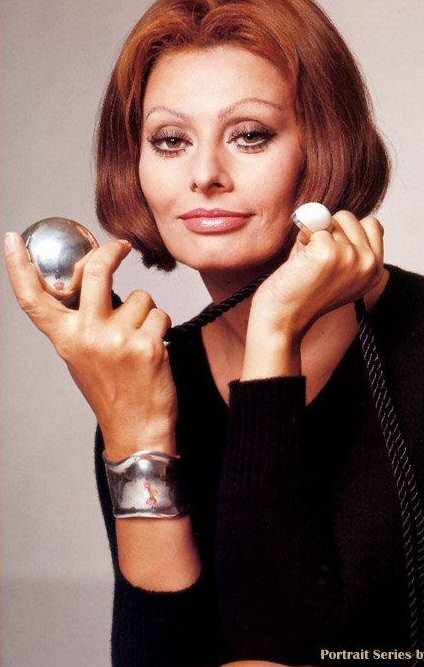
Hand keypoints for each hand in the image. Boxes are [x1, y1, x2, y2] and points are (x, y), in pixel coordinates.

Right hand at [4, 232, 177, 459]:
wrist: (137, 430)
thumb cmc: (113, 393)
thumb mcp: (82, 358)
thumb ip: (82, 324)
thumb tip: (92, 284)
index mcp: (65, 340)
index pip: (34, 299)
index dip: (19, 267)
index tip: (13, 240)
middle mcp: (87, 336)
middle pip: (95, 273)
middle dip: (111, 253)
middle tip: (122, 247)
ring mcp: (117, 339)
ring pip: (140, 297)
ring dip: (146, 313)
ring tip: (140, 342)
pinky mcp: (146, 344)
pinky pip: (160, 314)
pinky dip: (162, 327)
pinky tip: (155, 350)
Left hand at [250, 210, 383, 338]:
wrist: (282, 319)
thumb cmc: (302, 291)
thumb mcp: (337, 268)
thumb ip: (346, 243)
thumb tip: (334, 215)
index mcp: (375, 270)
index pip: (372, 224)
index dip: (346, 230)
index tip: (332, 251)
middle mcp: (368, 264)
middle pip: (348, 217)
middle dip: (327, 230)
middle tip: (315, 259)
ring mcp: (350, 257)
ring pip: (329, 218)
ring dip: (312, 234)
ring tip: (306, 262)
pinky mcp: (328, 251)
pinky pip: (312, 223)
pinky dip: (301, 236)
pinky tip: (298, 260)